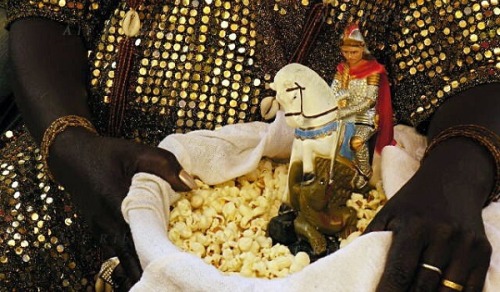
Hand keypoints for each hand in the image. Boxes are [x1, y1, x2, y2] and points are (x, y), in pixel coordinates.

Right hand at [48, 128, 193, 290]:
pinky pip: (117, 248)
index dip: (152, 252)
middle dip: (147, 267)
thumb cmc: (106, 152)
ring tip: (158, 277)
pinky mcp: (99, 229)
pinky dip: (130, 257)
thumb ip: (166, 166)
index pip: (136, 235)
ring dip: (138, 265)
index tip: (169, 265)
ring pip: (122, 254)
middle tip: (168, 279)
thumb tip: (191, 185)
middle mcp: (105, 221)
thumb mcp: (138, 152)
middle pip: (128, 254)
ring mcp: (99, 228)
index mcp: (115, 202)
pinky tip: (143, 265)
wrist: (70, 155)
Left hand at [364, 163, 491, 291]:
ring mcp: (466, 246)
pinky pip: (471, 288)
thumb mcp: (388, 213)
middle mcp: (443, 236)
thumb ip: (373, 239)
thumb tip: (354, 265)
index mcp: (414, 226)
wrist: (453, 178)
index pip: (399, 271)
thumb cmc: (413, 201)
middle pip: (423, 286)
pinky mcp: (483, 252)